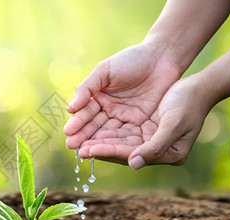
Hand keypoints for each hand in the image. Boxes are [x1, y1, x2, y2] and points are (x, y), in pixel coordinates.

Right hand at [63, 43, 180, 163]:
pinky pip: (126, 135)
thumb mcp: (105, 71)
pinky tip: (105, 150)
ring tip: (84, 152)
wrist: (162, 57)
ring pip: (108, 133)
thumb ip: (87, 89)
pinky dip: (115, 143)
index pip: (85, 112)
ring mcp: (124, 118)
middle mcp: (109, 110)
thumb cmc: (131, 60)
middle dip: (83, 136)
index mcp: (98, 97)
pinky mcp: (140, 123)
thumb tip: (70, 109)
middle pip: (94, 126)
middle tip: (71, 146)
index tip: (68, 132)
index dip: (77, 122)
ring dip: (96, 143)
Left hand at [80, 76, 209, 168]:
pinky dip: (107, 132)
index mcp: (169, 155)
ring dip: (99, 141)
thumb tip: (133, 164)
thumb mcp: (174, 124)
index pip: (131, 155)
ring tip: (78, 142)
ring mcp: (150, 139)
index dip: (109, 152)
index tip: (87, 150)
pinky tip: (92, 132)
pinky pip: (122, 132)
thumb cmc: (189, 103)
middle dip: (98, 149)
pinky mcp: (145, 128)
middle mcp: (157, 150)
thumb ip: (155, 146)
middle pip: (123, 151)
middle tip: (76, 149)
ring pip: (120, 142)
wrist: (199, 85)